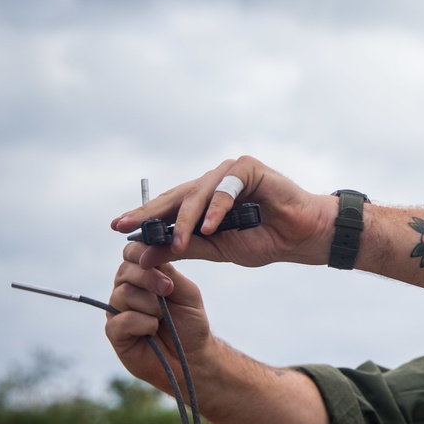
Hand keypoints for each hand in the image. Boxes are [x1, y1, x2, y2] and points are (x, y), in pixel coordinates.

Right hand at [105, 241, 213, 393]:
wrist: (192, 357)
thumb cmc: (190, 323)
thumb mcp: (186, 292)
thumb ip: (169, 271)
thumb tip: (151, 252)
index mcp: (142, 276)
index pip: (131, 252)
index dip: (142, 253)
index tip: (161, 264)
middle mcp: (126, 289)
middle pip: (125, 270)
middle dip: (150, 278)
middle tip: (168, 290)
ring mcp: (118, 310)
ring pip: (124, 293)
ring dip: (151, 305)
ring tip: (162, 317)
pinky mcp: (114, 331)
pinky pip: (122, 319)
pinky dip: (143, 324)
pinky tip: (152, 331)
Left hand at [110, 156, 335, 269]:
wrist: (305, 237)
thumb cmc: (267, 240)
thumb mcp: (219, 250)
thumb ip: (185, 248)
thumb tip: (145, 254)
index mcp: (206, 200)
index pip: (169, 206)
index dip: (145, 217)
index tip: (118, 229)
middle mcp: (214, 182)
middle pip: (176, 195)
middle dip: (150, 212)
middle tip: (126, 225)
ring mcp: (230, 172)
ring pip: (198, 193)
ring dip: (186, 219)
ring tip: (176, 241)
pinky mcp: (248, 168)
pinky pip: (225, 188)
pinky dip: (217, 209)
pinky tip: (211, 228)